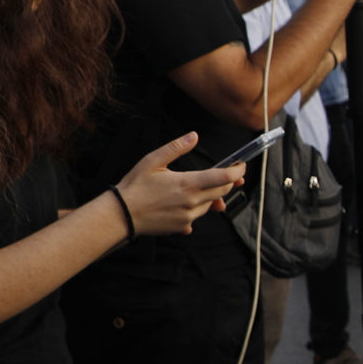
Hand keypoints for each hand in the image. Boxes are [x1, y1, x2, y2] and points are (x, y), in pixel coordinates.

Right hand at [116, 133, 242, 235]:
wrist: (121, 215)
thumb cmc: (135, 186)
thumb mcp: (153, 160)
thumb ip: (176, 147)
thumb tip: (194, 136)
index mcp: (187, 184)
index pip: (223, 178)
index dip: (236, 171)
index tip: (241, 166)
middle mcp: (192, 202)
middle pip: (222, 192)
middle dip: (229, 182)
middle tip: (231, 174)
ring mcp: (188, 217)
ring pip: (210, 204)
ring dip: (211, 195)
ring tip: (199, 187)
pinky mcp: (183, 227)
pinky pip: (197, 216)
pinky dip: (197, 208)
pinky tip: (184, 202)